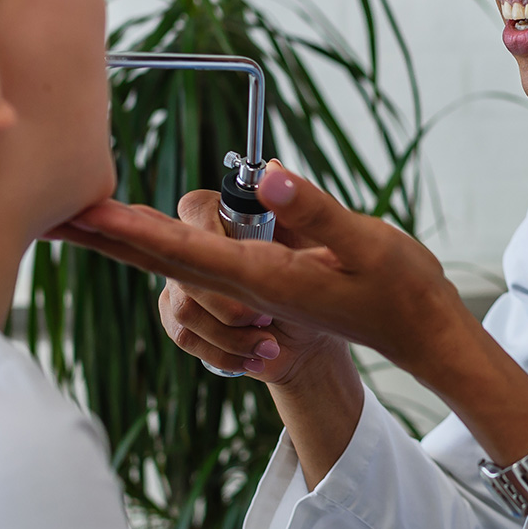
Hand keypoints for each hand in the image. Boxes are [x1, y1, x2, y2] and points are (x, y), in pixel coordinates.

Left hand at [54, 167, 469, 374]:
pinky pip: (197, 263)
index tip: (87, 213)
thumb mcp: (369, 243)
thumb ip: (316, 211)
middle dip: (104, 238)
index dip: (135, 230)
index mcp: (268, 276)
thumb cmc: (400, 288)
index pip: (189, 250)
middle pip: (161, 260)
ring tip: (76, 216)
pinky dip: (157, 244)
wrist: (419, 333)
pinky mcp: (259, 283)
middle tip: (46, 217)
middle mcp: (249, 286)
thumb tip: (268, 177)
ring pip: (174, 262)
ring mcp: (251, 288)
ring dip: (125, 240)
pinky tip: (136, 232)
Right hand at [115, 184, 351, 386]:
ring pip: (181, 306)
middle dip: (221, 300)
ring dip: (228, 332)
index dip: (204, 231)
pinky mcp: (191, 318)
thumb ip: (314, 209)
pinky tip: (256, 355)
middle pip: (179, 261)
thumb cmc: (343, 286)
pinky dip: (222, 352)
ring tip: (269, 339)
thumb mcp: (347, 247)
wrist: (325, 340)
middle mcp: (212, 247)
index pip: (197, 208)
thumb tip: (275, 173)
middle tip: (264, 320)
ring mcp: (196, 283)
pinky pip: (184, 335)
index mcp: (246, 221)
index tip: (236, 262)